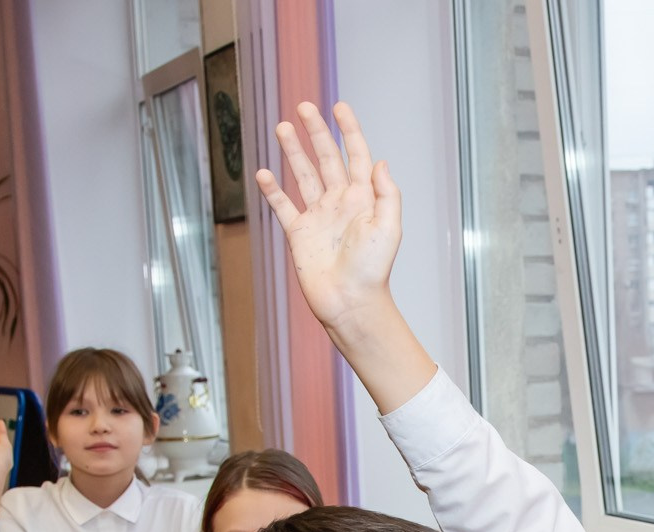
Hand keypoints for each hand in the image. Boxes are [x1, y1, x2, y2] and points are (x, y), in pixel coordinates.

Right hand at [255, 101, 401, 332]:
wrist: (350, 302)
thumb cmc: (373, 270)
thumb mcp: (389, 228)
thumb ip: (386, 193)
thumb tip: (380, 162)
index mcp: (363, 198)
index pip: (356, 155)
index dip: (349, 130)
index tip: (339, 106)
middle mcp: (340, 202)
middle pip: (327, 158)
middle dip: (316, 132)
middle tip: (304, 108)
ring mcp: (318, 216)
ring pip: (304, 175)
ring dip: (294, 152)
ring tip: (282, 127)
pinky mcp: (299, 234)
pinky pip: (283, 206)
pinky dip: (273, 190)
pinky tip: (264, 173)